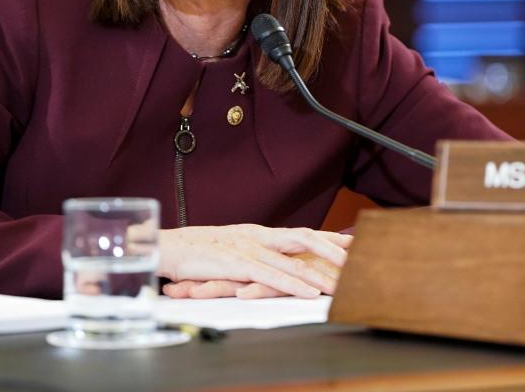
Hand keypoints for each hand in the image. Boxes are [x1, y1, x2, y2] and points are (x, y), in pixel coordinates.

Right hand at [162, 251, 342, 298]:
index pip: (300, 232)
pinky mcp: (237, 264)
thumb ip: (252, 255)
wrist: (166, 246)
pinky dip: (295, 284)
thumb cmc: (195, 252)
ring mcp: (249, 248)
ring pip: (294, 260)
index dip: (327, 237)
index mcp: (258, 233)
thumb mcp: (229, 251)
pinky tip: (311, 292)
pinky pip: (273, 275)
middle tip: (359, 258)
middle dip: (333, 249)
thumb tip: (270, 263)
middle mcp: (258, 237)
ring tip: (344, 282)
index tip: (352, 240)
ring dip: (321, 273)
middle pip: (305, 239)